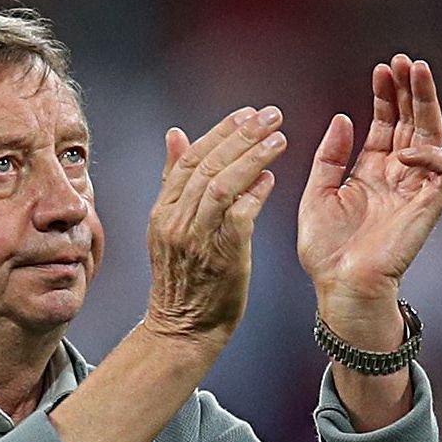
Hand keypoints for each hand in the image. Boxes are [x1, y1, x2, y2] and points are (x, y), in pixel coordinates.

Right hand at [144, 106, 286, 346]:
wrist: (183, 328)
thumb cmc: (183, 279)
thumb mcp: (168, 226)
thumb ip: (174, 180)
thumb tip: (175, 134)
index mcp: (162, 210)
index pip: (190, 158)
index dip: (220, 131)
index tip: (247, 113)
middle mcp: (175, 220)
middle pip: (208, 165)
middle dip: (242, 135)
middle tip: (271, 115)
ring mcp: (195, 238)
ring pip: (222, 184)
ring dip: (253, 157)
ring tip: (279, 138)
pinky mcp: (220, 255)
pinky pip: (239, 214)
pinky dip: (256, 193)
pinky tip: (272, 178)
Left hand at [298, 55, 441, 324]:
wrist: (339, 285)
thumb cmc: (327, 248)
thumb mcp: (317, 194)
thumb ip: (330, 157)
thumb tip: (344, 117)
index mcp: (370, 171)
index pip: (386, 123)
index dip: (386, 96)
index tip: (380, 69)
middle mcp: (396, 174)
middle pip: (412, 122)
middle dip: (410, 90)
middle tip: (404, 61)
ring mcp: (415, 188)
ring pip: (433, 135)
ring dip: (427, 103)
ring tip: (415, 74)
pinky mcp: (429, 206)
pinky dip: (433, 154)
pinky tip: (407, 150)